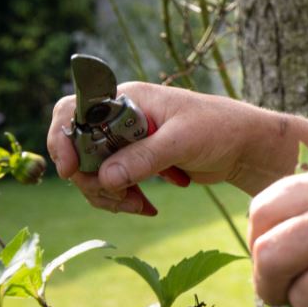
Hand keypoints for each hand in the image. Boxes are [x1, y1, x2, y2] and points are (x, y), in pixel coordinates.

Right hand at [47, 83, 262, 215]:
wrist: (244, 146)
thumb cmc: (219, 128)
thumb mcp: (182, 141)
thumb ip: (144, 158)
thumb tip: (105, 178)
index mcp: (126, 98)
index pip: (74, 111)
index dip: (62, 138)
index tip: (71, 170)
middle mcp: (119, 118)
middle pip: (78, 149)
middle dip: (92, 179)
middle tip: (118, 198)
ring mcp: (125, 141)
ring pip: (93, 172)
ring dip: (108, 195)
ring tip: (139, 206)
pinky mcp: (135, 163)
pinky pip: (112, 184)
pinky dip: (122, 199)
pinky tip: (146, 207)